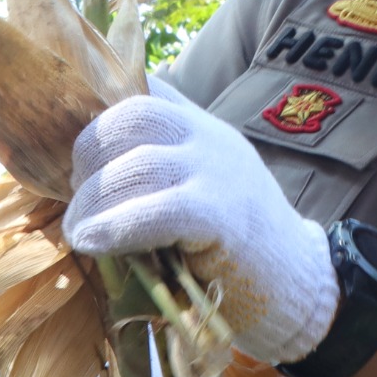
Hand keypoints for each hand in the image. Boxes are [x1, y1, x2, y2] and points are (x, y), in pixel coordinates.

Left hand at [66, 82, 336, 364]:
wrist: (298, 288)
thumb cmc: (234, 250)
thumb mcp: (196, 190)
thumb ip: (156, 172)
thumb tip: (80, 178)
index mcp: (201, 127)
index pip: (142, 88)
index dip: (96, 114)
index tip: (77, 158)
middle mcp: (209, 137)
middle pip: (129, 116)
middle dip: (87, 156)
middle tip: (79, 200)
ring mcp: (218, 171)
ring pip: (134, 164)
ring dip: (92, 201)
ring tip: (81, 231)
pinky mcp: (221, 215)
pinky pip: (156, 209)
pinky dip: (115, 226)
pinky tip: (94, 242)